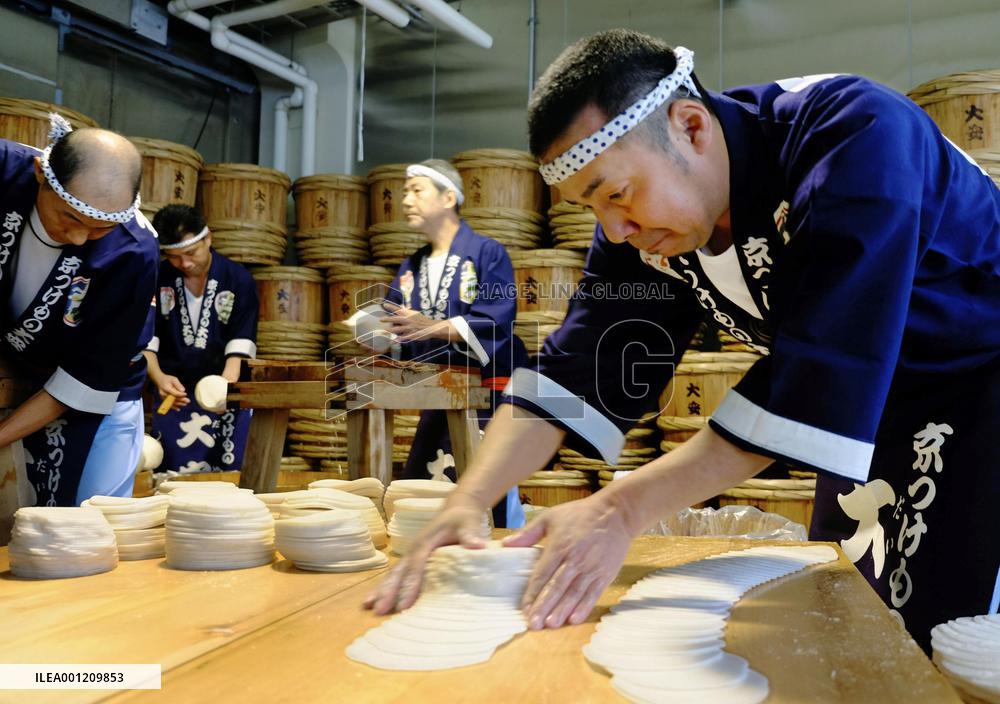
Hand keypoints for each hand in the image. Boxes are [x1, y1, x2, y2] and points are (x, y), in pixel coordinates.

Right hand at [156, 375, 188, 408]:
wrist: (159, 380)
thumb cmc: (168, 379)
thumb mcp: (174, 379)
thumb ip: (178, 384)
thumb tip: (183, 390)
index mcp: (166, 388)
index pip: (174, 393)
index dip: (180, 394)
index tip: (186, 394)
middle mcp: (163, 394)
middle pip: (173, 398)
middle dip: (181, 400)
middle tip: (188, 401)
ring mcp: (162, 397)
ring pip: (171, 402)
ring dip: (179, 404)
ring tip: (185, 404)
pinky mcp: (163, 399)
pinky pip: (168, 404)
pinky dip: (173, 407)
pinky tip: (178, 409)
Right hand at [363, 498, 487, 613]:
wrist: (457, 509)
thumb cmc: (462, 518)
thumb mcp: (468, 522)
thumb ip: (471, 534)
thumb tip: (477, 547)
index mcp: (425, 542)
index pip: (416, 566)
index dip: (410, 586)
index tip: (404, 605)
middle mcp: (414, 550)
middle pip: (399, 572)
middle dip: (388, 591)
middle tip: (378, 611)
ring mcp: (411, 555)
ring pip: (394, 574)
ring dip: (382, 590)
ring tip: (369, 608)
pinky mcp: (413, 560)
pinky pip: (397, 575)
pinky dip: (386, 587)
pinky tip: (376, 600)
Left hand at [381, 302, 451, 342]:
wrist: (431, 327)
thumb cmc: (422, 320)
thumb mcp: (415, 314)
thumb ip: (407, 312)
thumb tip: (401, 308)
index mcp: (408, 314)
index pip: (398, 309)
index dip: (391, 307)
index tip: (384, 305)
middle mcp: (408, 320)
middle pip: (396, 319)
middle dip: (388, 319)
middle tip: (381, 319)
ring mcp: (409, 328)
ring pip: (398, 329)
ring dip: (390, 330)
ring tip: (384, 331)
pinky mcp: (412, 335)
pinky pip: (403, 337)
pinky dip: (398, 339)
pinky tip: (393, 341)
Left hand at [502, 494, 632, 629]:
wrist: (615, 514)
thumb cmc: (580, 514)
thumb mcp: (550, 516)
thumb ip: (528, 532)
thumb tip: (506, 544)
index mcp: (559, 546)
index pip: (542, 574)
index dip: (533, 593)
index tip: (524, 609)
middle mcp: (575, 560)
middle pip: (556, 587)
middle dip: (544, 607)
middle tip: (534, 624)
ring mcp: (591, 569)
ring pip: (574, 594)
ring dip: (562, 610)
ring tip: (551, 624)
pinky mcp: (604, 575)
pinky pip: (593, 594)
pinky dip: (583, 607)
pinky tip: (574, 619)